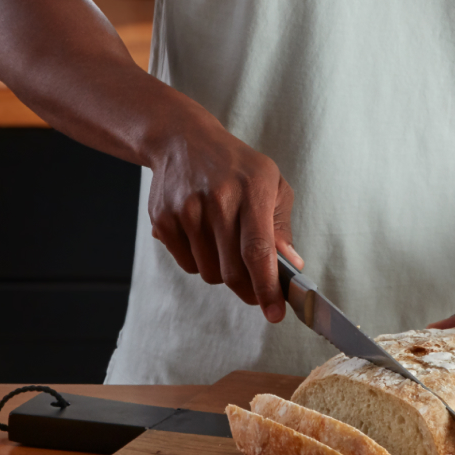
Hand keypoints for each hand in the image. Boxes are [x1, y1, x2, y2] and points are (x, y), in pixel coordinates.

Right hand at [146, 120, 302, 322]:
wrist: (183, 141)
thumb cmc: (235, 166)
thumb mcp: (271, 184)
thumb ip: (281, 227)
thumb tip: (290, 267)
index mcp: (252, 189)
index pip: (258, 250)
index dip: (267, 287)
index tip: (275, 313)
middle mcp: (217, 199)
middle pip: (232, 271)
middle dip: (247, 288)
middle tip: (255, 288)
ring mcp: (186, 210)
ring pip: (209, 273)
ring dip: (221, 271)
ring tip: (223, 243)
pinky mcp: (163, 219)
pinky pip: (187, 264)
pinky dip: (199, 261)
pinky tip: (202, 235)